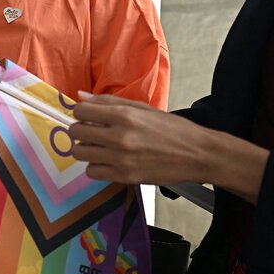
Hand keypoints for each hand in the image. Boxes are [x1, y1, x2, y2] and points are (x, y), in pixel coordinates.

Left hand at [68, 92, 267, 202]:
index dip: (81, 113)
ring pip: (80, 153)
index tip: (88, 117)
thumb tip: (81, 96)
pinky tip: (109, 161)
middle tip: (94, 132)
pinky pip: (92, 172)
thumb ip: (109, 102)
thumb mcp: (143, 108)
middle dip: (81, 130)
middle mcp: (120, 136)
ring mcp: (121, 158)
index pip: (80, 111)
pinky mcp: (125, 176)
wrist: (198, 154)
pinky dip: (97, 167)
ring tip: (102, 147)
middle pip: (76, 132)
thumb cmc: (173, 130)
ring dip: (87, 149)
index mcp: (125, 115)